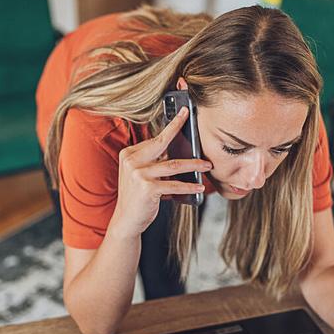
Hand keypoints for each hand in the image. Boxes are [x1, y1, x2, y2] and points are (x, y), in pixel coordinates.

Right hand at [109, 106, 211, 238]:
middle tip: (198, 127)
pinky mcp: (147, 188)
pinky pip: (174, 185)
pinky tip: (199, 187)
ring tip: (207, 165)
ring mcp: (138, 174)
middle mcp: (131, 161)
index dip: (172, 126)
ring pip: (173, 165)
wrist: (126, 220)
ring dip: (194, 165)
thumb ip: (155, 161)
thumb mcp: (142, 174)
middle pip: (162, 143)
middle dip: (180, 130)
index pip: (155, 139)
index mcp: (129, 154)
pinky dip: (189, 186)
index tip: (183, 113)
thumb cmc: (138, 197)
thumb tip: (181, 150)